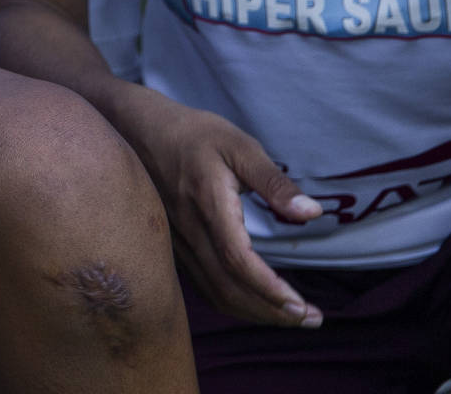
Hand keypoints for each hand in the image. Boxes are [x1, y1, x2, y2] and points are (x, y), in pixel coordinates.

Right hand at [125, 93, 325, 328]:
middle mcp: (189, 229)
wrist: (139, 129)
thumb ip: (274, 182)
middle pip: (228, 287)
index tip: (302, 305)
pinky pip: (203, 285)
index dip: (269, 288)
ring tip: (289, 317)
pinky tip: (254, 302)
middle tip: (311, 319)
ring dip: (254, 313)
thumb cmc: (194, 134)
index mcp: (208, 203)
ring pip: (215, 292)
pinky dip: (233, 302)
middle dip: (271, 311)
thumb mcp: (239, 146)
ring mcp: (178, 241)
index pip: (237, 259)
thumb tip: (312, 213)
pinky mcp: (175, 245)